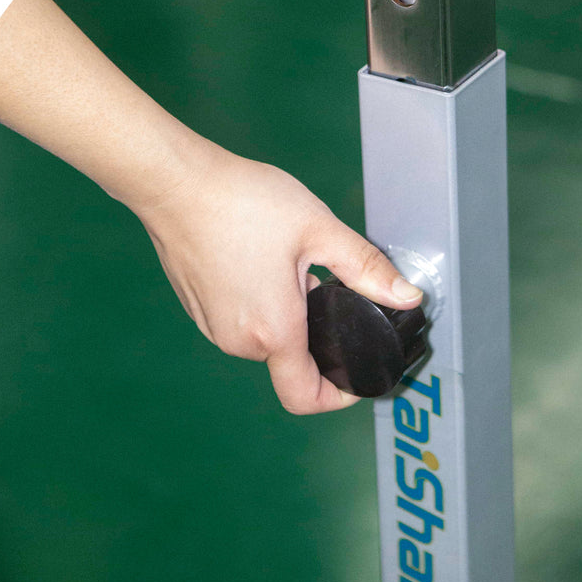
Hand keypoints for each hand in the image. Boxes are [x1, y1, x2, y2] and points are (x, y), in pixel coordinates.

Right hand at [130, 139, 422, 413]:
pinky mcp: (197, 309)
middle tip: (322, 283)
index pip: (306, 397)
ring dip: (285, 315)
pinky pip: (239, 322)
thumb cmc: (241, 203)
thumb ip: (367, 269)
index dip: (338, 397)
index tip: (355, 377)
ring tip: (288, 264)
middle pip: (289, 360)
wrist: (174, 183)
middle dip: (314, 332)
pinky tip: (259, 260)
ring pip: (264, 339)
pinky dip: (259, 304)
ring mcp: (212, 327)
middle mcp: (238, 341)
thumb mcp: (319, 230)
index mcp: (272, 331)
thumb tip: (408, 296)